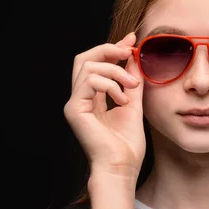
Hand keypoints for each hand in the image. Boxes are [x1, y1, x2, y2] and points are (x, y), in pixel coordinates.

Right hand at [63, 32, 145, 177]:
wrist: (121, 167)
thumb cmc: (127, 144)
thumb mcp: (133, 103)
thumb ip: (131, 80)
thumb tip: (133, 57)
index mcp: (91, 97)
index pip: (96, 63)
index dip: (113, 48)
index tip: (132, 40)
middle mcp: (80, 98)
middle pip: (84, 57)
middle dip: (108, 49)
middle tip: (129, 52)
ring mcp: (74, 103)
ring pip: (87, 66)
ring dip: (115, 71)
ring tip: (132, 87)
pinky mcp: (74, 109)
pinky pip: (89, 81)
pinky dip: (110, 85)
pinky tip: (122, 100)